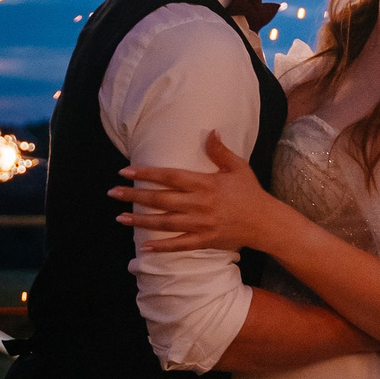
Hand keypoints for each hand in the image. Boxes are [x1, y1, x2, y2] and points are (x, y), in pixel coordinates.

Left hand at [113, 130, 288, 252]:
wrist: (266, 222)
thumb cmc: (251, 193)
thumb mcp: (238, 168)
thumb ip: (220, 151)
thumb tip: (211, 131)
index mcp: (205, 184)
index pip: (170, 176)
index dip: (146, 173)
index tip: (125, 172)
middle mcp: (199, 204)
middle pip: (161, 199)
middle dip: (134, 196)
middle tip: (113, 193)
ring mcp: (200, 224)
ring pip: (165, 222)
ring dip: (140, 221)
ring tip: (119, 217)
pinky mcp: (204, 240)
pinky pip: (179, 245)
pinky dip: (161, 247)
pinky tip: (144, 246)